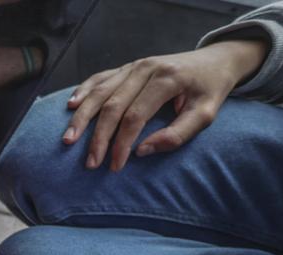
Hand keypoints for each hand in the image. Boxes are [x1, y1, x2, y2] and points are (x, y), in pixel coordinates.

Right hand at [65, 39, 267, 170]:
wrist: (213, 61)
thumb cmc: (209, 91)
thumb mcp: (205, 115)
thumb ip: (177, 135)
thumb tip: (142, 152)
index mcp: (167, 78)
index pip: (135, 116)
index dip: (122, 143)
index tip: (115, 167)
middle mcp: (146, 68)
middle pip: (112, 105)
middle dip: (98, 137)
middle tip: (90, 163)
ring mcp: (133, 65)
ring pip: (100, 92)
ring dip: (82, 117)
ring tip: (69, 139)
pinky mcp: (126, 67)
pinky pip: (99, 78)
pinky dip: (83, 91)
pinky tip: (70, 106)